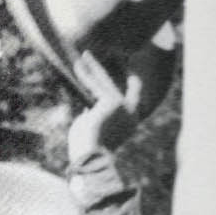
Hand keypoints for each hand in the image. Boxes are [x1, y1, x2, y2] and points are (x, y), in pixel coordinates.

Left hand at [66, 48, 145, 164]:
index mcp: (129, 124)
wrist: (90, 160)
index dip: (133, 87)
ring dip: (94, 67)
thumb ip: (95, 117)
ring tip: (83, 55)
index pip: (134, 101)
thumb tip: (89, 105)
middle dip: (122, 71)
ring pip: (105, 82)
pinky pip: (96, 83)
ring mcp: (123, 106)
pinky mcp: (111, 101)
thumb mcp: (94, 133)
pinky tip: (81, 60)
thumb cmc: (87, 151)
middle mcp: (131, 114)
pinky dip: (87, 72)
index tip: (131, 75)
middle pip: (132, 86)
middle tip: (118, 57)